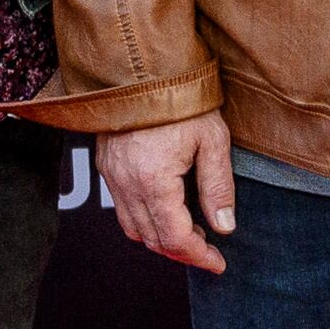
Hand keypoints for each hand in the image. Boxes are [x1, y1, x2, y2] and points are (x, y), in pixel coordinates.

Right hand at [98, 111, 236, 272]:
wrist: (142, 65)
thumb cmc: (180, 98)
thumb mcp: (212, 140)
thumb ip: (218, 187)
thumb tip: (224, 226)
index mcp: (154, 181)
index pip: (176, 238)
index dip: (200, 257)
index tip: (219, 262)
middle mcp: (126, 184)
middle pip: (152, 240)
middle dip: (182, 252)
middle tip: (209, 250)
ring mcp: (111, 176)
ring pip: (133, 229)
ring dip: (161, 239)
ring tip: (191, 232)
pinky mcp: (106, 166)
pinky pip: (122, 209)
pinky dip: (144, 221)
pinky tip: (167, 210)